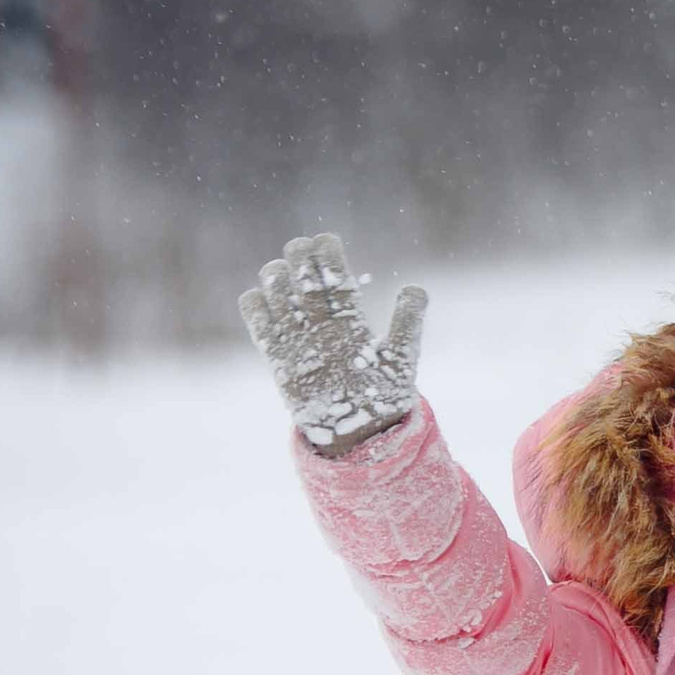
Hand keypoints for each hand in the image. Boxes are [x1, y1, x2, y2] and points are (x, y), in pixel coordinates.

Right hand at [238, 233, 426, 455]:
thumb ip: (406, 324)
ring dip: (278, 283)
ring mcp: (301, 342)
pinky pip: (263, 330)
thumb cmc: (383, 398)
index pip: (337, 283)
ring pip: (283, 301)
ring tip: (277, 271)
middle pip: (307, 285)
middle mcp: (323, 327)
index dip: (329, 260)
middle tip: (298, 246)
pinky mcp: (280, 361)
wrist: (360, 435)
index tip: (325, 240)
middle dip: (302, 263)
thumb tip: (417, 289)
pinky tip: (257, 297)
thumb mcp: (399, 359)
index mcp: (351, 322)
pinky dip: (257, 312)